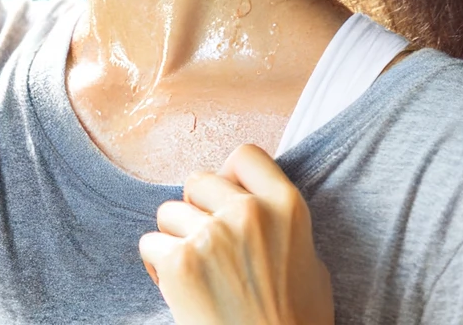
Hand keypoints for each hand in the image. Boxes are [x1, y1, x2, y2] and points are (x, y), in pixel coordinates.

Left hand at [138, 144, 333, 324]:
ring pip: (169, 212)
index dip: (230, 174)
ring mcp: (211, 235)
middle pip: (197, 180)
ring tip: (198, 275)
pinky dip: (158, 267)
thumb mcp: (311, 266)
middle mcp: (248, 212)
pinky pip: (150, 244)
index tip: (226, 197)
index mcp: (286, 207)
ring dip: (176, 239)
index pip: (245, 155)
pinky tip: (181, 291)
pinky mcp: (180, 262)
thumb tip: (253, 199)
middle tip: (210, 248)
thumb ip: (280, 224)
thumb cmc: (295, 324)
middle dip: (197, 210)